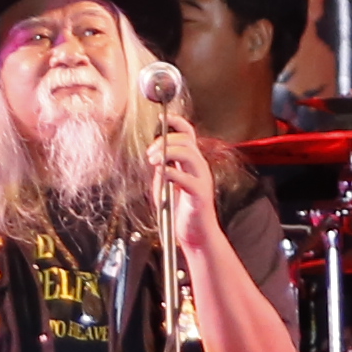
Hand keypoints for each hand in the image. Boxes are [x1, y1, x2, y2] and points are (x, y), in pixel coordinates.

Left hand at [145, 124, 217, 247]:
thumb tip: (155, 157)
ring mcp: (202, 180)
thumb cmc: (181, 210)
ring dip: (167, 153)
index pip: (189, 135)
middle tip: (150, 153)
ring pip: (188, 154)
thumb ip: (163, 169)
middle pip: (186, 141)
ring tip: (153, 161)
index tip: (165, 118)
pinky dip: (171, 173)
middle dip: (165, 141)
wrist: (195, 234)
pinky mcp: (200, 194)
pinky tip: (162, 175)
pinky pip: (186, 178)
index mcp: (192, 163)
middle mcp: (200, 167)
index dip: (178, 123)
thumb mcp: (167, 184)